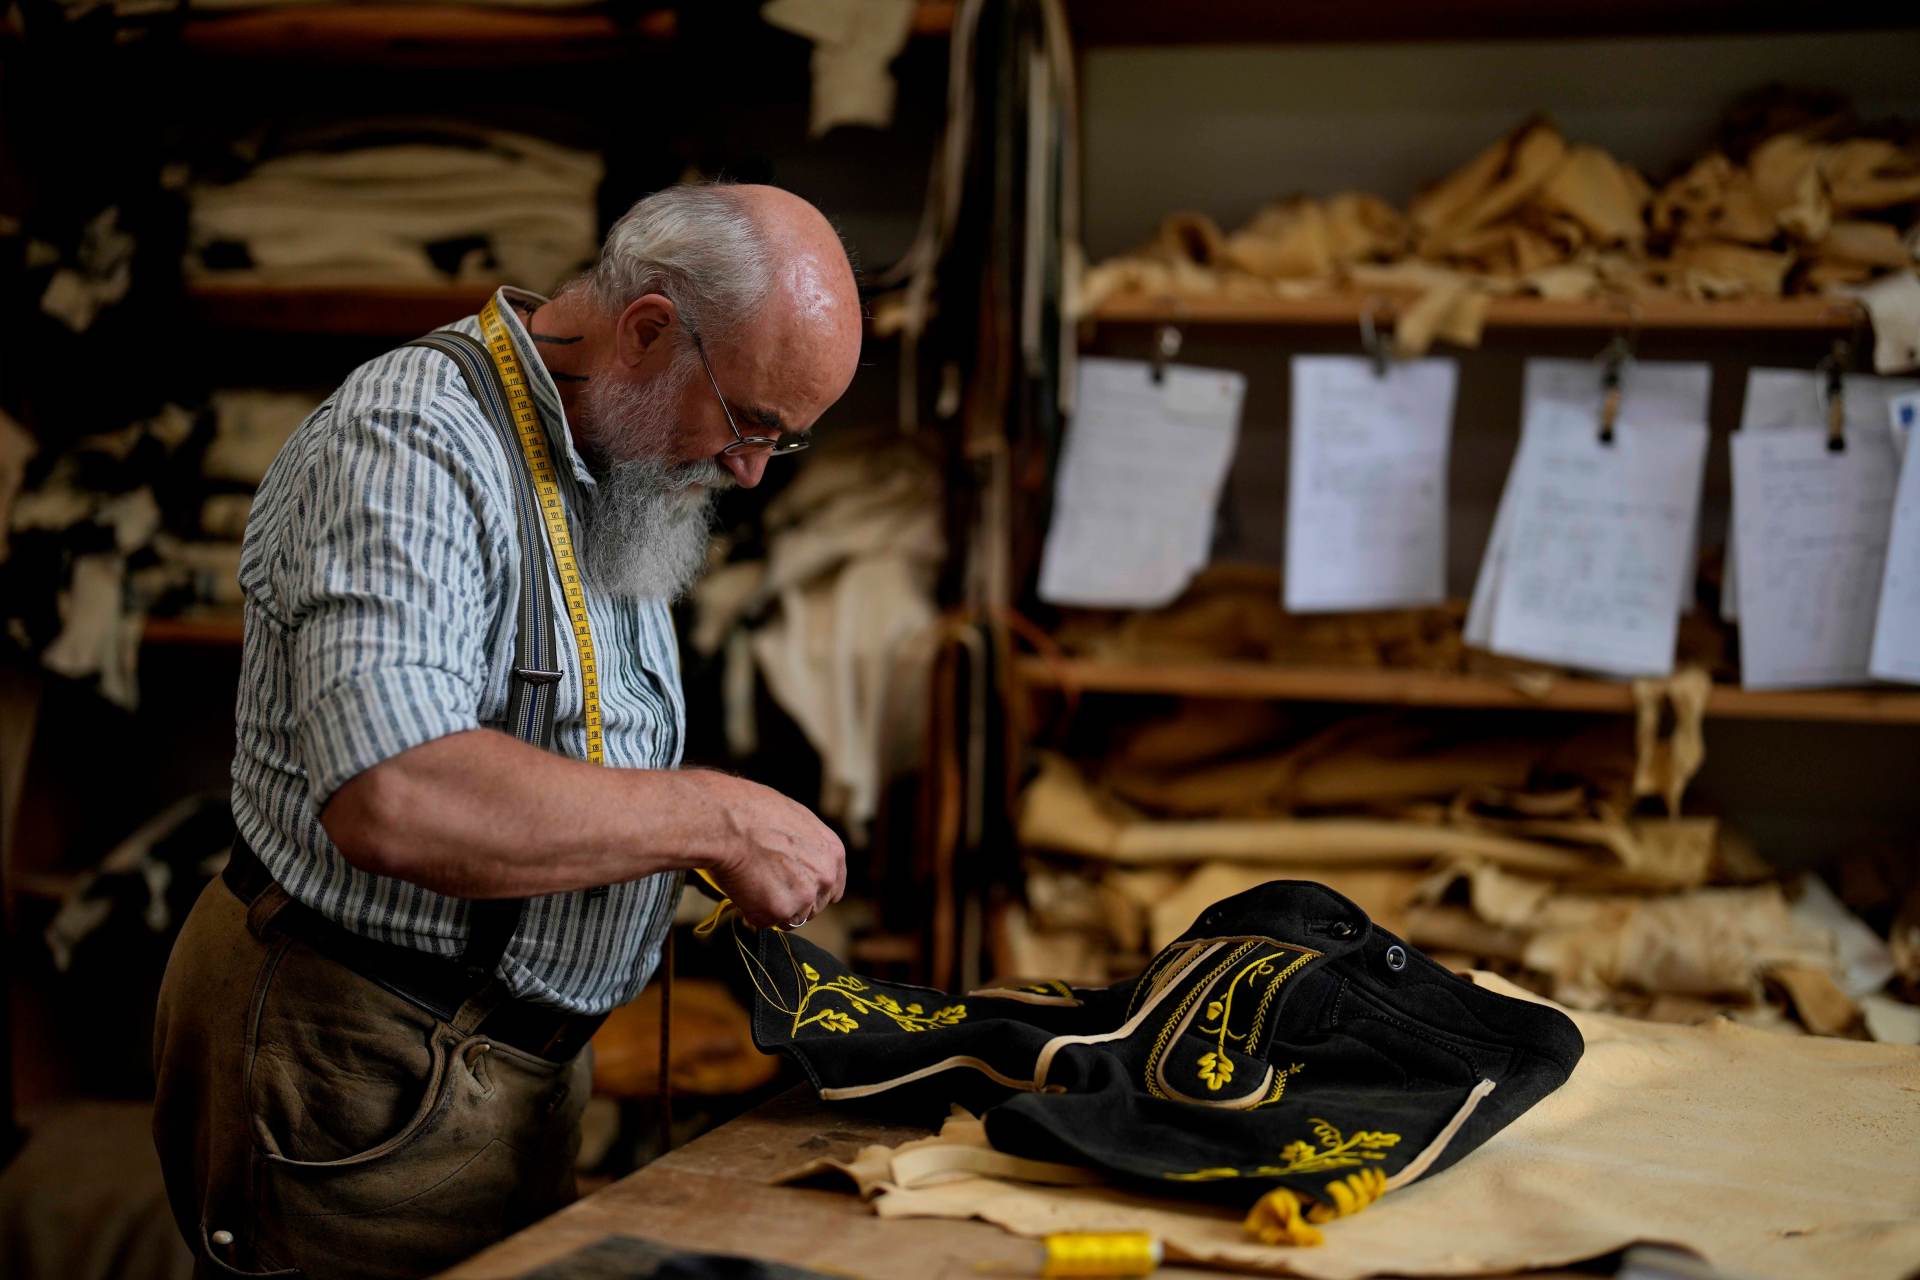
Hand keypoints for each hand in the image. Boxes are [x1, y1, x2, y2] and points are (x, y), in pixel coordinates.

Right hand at [705, 775, 845, 928]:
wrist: (729, 822)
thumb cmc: (753, 812)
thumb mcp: (795, 819)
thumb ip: (806, 846)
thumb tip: (795, 858)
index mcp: (832, 853)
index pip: (833, 887)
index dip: (814, 891)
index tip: (798, 892)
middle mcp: (824, 878)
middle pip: (813, 907)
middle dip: (792, 901)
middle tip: (767, 885)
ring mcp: (803, 897)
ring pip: (790, 917)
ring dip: (773, 909)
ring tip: (752, 882)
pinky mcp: (778, 912)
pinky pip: (764, 921)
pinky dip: (751, 911)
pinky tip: (742, 888)